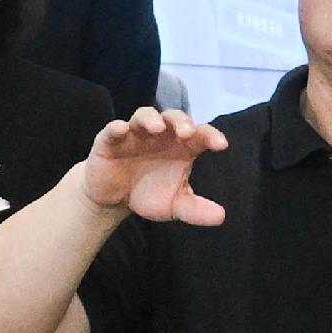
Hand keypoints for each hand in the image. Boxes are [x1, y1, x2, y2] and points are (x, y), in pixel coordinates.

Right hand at [80, 108, 230, 226]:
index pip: (200, 134)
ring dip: (151, 119)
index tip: (221, 145)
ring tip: (157, 128)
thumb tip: (221, 217)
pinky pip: (113, 129)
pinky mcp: (110, 140)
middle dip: (181, 122)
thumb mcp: (174, 205)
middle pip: (174, 117)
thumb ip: (196, 209)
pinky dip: (116, 127)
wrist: (114, 200)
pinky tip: (121, 130)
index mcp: (181, 147)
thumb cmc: (148, 194)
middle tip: (187, 133)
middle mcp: (161, 135)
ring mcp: (135, 134)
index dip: (211, 136)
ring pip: (145, 115)